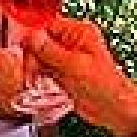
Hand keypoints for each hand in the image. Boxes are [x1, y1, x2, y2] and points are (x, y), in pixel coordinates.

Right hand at [24, 17, 136, 136]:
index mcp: (79, 33)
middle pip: (41, 42)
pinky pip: (44, 71)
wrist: (113, 110)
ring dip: (34, 68)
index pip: (49, 26)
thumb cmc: (105, 86)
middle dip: (33, 56)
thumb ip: (50, 51)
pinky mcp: (63, 74)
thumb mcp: (74, 66)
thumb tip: (32, 37)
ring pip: (41, 57)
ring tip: (33, 79)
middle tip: (30, 70)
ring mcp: (67, 59)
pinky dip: (39, 77)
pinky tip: (37, 83)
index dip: (34, 36)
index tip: (22, 47)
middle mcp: (72, 44)